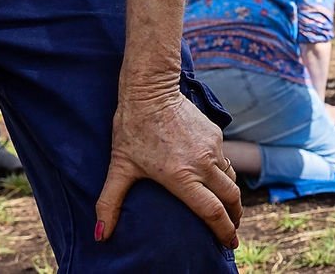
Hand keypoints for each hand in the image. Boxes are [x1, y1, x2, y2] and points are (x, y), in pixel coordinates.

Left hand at [95, 77, 240, 246]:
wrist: (151, 90)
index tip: (229, 243)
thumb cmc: (132, 129)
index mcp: (181, 177)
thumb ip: (109, 203)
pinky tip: (217, 181)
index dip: (223, 231)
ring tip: (229, 210)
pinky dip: (225, 176)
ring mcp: (212, 148)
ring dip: (232, 197)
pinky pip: (225, 161)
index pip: (212, 211)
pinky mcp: (215, 134)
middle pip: (231, 198)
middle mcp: (202, 164)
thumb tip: (100, 236)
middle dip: (235, 218)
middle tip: (233, 233)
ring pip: (231, 179)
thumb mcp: (119, 167)